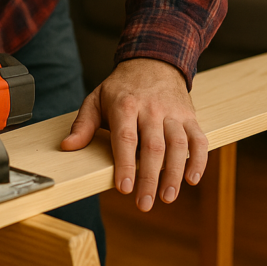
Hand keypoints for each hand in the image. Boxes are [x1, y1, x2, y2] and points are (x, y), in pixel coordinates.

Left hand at [61, 58, 207, 211]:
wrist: (153, 61)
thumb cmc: (122, 87)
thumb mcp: (97, 98)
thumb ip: (83, 124)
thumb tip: (67, 146)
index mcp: (125, 105)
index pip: (126, 138)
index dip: (126, 164)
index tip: (124, 187)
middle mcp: (151, 109)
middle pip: (153, 146)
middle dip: (149, 178)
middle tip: (145, 204)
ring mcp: (173, 112)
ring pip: (178, 144)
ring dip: (174, 173)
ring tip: (167, 197)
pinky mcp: (189, 116)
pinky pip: (198, 139)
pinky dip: (199, 160)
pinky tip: (192, 179)